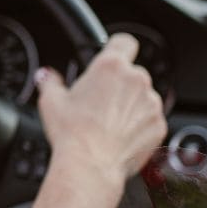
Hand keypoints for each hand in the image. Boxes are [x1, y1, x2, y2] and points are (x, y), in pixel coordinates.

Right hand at [34, 33, 166, 183]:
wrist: (90, 165)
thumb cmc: (72, 133)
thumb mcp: (51, 101)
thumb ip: (51, 81)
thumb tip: (47, 76)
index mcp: (110, 66)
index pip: (124, 41)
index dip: (117, 49)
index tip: (110, 59)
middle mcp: (136, 79)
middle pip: (132, 72)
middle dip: (119, 84)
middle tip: (100, 102)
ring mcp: (151, 103)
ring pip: (142, 97)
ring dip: (130, 105)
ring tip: (109, 124)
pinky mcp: (159, 125)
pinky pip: (150, 119)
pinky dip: (140, 125)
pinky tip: (120, 136)